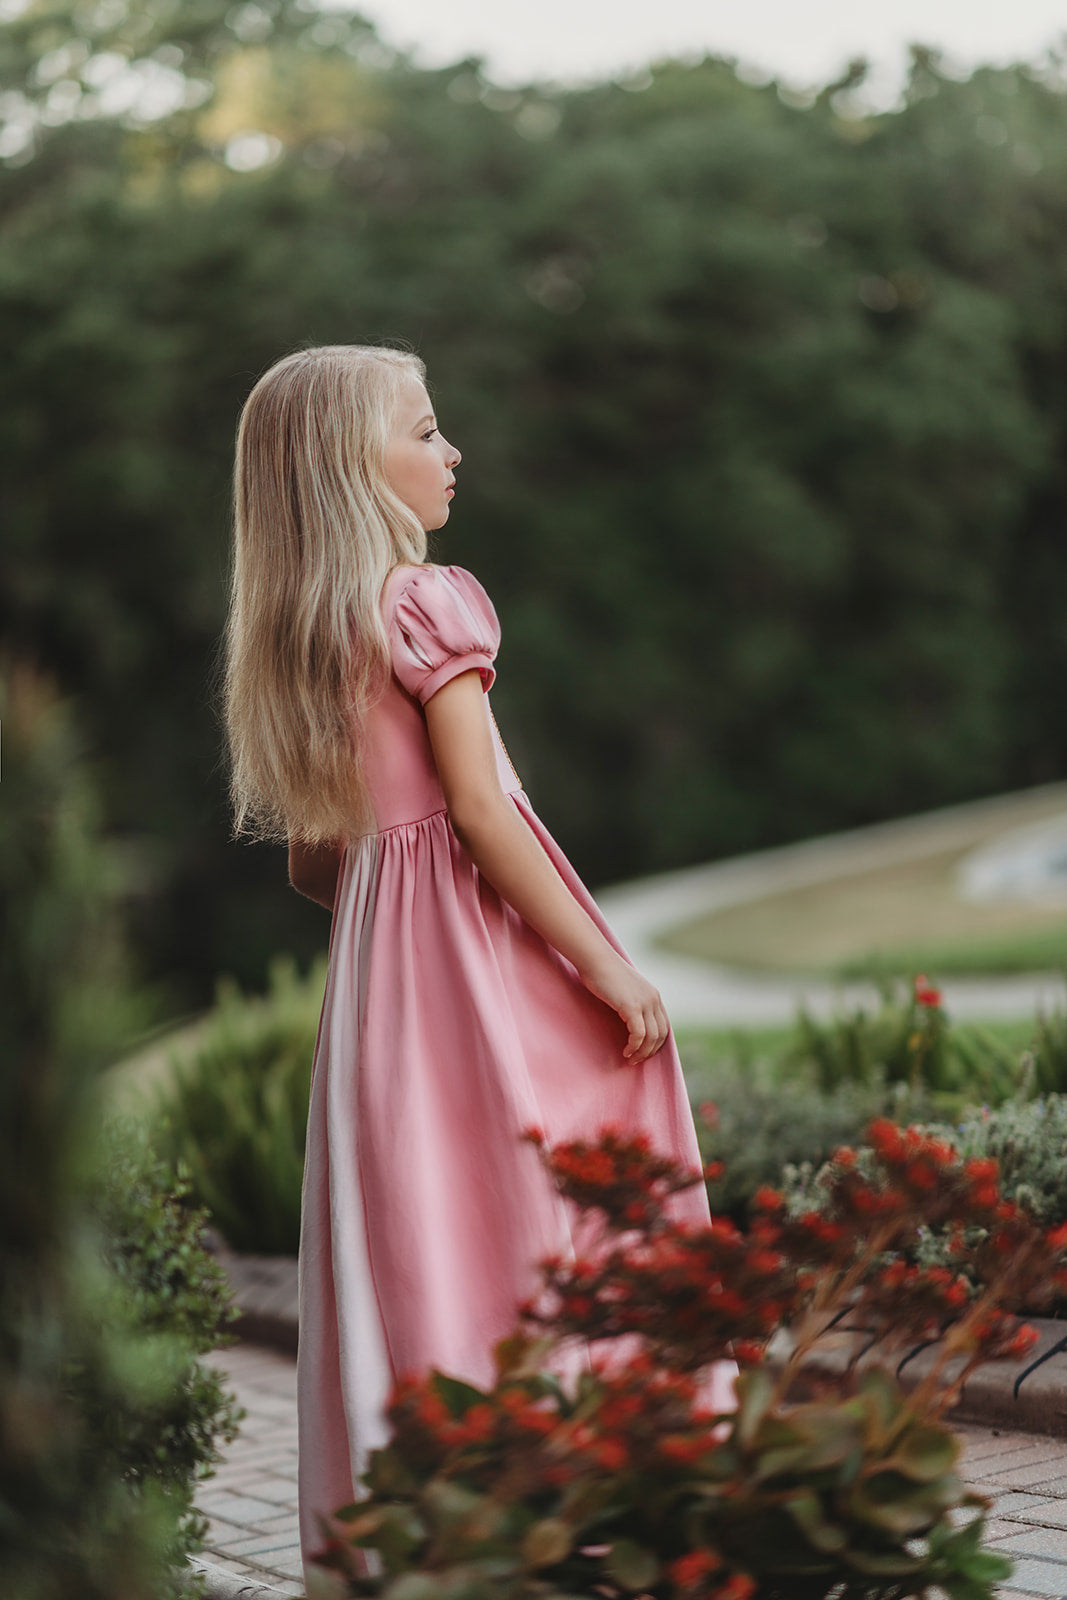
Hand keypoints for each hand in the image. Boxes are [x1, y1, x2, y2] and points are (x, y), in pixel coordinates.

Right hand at [579, 949, 670, 1063]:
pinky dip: (634, 1047)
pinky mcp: (632, 1007)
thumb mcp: (624, 988)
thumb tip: (627, 1017)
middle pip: (661, 1033)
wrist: (595, 959)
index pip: (664, 1025)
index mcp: (653, 995)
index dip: (656, 1042)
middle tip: (637, 1060)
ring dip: (642, 1052)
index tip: (644, 1052)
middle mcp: (653, 999)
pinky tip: (625, 1051)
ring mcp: (644, 1002)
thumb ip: (631, 1001)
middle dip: (651, 1051)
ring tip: (630, 1059)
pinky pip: (639, 1034)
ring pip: (652, 1037)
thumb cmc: (603, 973)